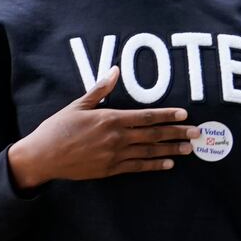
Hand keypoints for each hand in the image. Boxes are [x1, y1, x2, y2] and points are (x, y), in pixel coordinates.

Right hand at [6, 68, 198, 190]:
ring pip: (150, 152)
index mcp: (110, 118)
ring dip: (171, 149)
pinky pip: (139, 167)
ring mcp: (115, 155)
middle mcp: (117, 137)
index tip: (184, 115)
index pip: (146, 116)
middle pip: (153, 134)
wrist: (42, 156)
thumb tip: (115, 70)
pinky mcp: (111, 169)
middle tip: (197, 133)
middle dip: (177, 133)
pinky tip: (169, 163)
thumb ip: (101, 89)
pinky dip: (155, 165)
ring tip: (189, 148)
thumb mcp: (78, 105)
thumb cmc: (58, 127)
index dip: (167, 115)